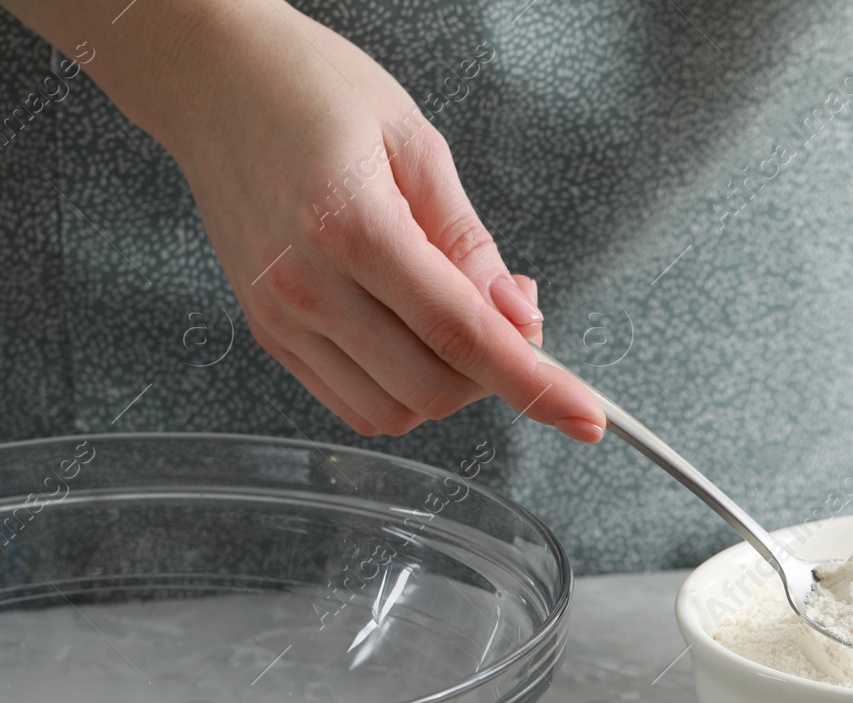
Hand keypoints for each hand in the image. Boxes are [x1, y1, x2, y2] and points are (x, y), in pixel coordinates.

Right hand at [149, 2, 600, 437]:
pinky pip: (353, 402)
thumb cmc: (310, 91)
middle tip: (511, 311)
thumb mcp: (416, 144)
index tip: (585, 416)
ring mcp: (281, 317)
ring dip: (449, 384)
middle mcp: (307, 286)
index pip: (464, 335)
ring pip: (394, 410)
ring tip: (458, 314)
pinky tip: (417, 333)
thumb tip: (519, 319)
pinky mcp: (269, 332)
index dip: (535, 384)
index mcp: (351, 227)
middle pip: (434, 388)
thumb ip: (471, 243)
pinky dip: (404, 388)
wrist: (211, 78)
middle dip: (494, 372)